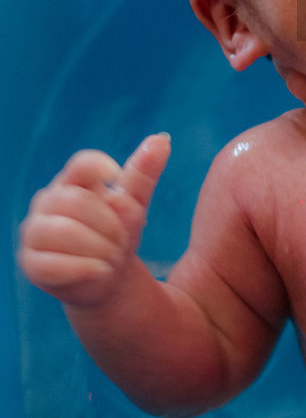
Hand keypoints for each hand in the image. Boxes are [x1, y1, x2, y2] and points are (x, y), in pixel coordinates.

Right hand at [18, 134, 170, 308]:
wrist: (106, 278)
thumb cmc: (116, 233)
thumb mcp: (134, 203)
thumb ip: (143, 172)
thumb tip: (162, 140)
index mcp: (72, 181)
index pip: (80, 164)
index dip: (99, 167)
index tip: (117, 177)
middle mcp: (47, 202)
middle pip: (76, 201)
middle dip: (108, 225)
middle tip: (123, 241)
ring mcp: (34, 232)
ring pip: (63, 231)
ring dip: (98, 247)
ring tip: (113, 258)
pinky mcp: (31, 263)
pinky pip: (53, 264)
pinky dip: (84, 268)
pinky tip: (101, 271)